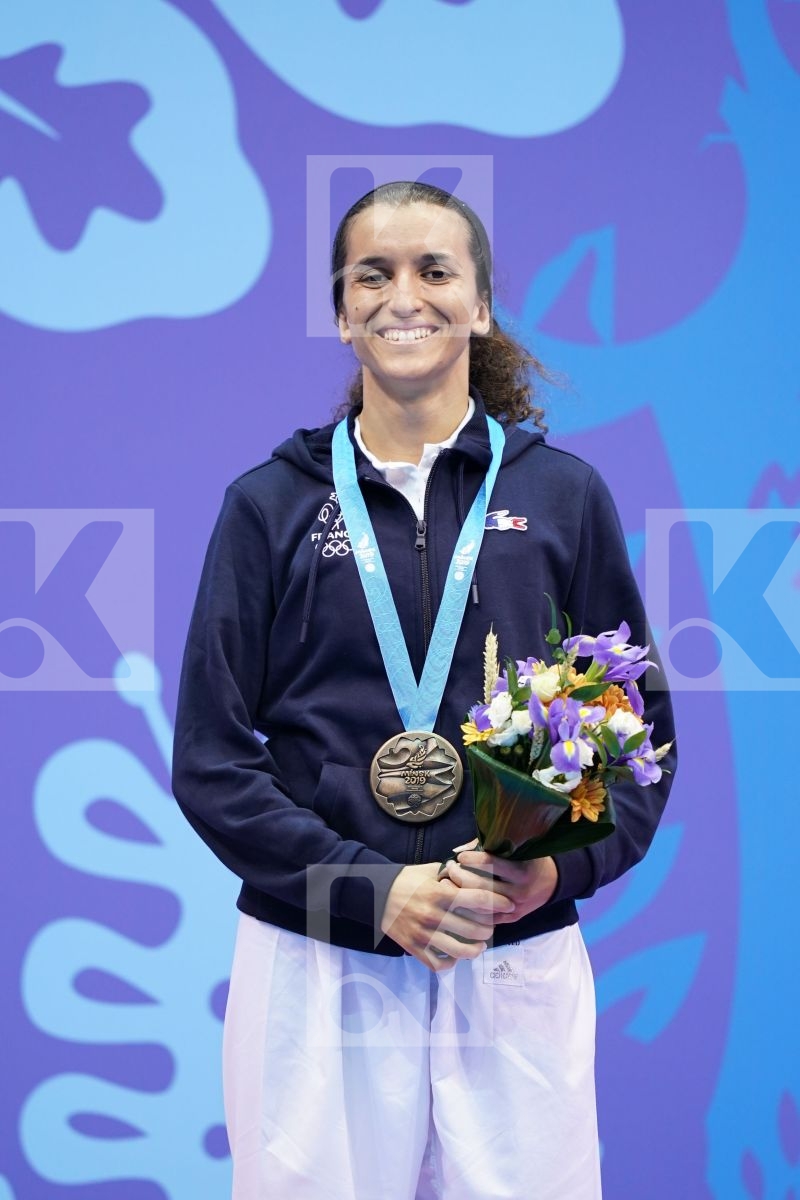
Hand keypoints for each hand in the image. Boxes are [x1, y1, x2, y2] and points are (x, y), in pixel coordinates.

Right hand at [380, 861, 515, 971]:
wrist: (376, 894)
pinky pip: (438, 963)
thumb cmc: (407, 879)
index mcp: (439, 894)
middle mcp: (433, 916)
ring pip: (459, 951)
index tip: (510, 904)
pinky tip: (456, 955)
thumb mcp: (430, 870)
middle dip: (489, 928)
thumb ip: (453, 873)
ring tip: (480, 945)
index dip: (497, 902)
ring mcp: (423, 935)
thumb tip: (477, 868)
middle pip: (474, 929)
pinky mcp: (414, 948)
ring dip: (475, 950)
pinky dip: (451, 962)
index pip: (477, 899)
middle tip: (492, 926)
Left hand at [443, 840, 557, 923]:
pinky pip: (486, 918)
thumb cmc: (530, 860)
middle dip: (461, 876)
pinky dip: (469, 910)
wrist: (551, 883)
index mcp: (521, 871)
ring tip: (448, 883)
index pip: (492, 864)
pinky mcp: (511, 919)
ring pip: (482, 905)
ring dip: (461, 894)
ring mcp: (515, 908)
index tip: (460, 856)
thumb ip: (490, 847)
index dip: (472, 859)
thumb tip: (460, 850)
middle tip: (450, 868)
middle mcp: (519, 891)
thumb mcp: (517, 849)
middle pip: (483, 886)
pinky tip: (457, 900)